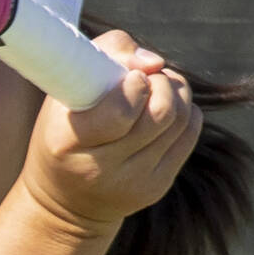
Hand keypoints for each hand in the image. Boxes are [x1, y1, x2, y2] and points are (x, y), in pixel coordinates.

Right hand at [20, 31, 201, 239]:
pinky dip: (185, 112)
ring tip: (157, 87)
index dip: (136, 85)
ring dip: (176, 92)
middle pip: (161, 114)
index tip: (132, 76)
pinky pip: (188, 135)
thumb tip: (155, 62)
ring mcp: (132, 183)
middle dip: (163, 83)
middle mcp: (100, 169)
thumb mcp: (65, 89)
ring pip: (181, 121)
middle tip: (148, 76)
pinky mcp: (156, 187)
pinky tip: (164, 109)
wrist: (66, 199)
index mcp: (66, 142)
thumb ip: (107, 55)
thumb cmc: (64, 127)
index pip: (119, 113)